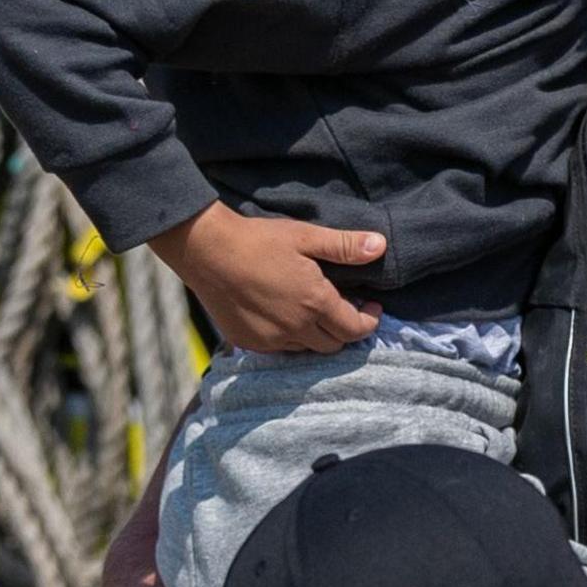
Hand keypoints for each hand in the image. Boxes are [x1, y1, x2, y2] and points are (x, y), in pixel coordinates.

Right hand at [146, 201, 383, 352]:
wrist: (206, 251)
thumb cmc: (258, 240)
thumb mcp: (306, 236)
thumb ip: (345, 246)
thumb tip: (380, 245)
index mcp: (315, 303)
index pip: (355, 329)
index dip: (369, 321)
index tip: (372, 307)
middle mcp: (295, 328)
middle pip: (334, 344)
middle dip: (345, 329)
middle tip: (344, 307)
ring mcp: (270, 339)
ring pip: (307, 350)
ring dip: (316, 335)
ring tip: (312, 311)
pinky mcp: (248, 342)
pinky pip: (279, 349)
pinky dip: (289, 338)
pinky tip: (283, 316)